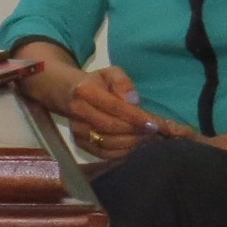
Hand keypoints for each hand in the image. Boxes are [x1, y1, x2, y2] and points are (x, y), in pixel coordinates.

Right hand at [59, 66, 188, 161]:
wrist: (68, 94)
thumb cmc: (97, 83)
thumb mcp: (111, 73)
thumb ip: (123, 82)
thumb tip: (134, 101)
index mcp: (86, 91)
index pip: (115, 107)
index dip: (136, 117)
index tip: (156, 124)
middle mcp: (78, 112)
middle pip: (112, 127)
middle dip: (137, 132)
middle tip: (158, 133)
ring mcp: (77, 130)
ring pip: (108, 143)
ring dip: (132, 143)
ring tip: (149, 139)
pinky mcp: (79, 143)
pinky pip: (104, 153)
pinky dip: (123, 152)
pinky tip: (135, 145)